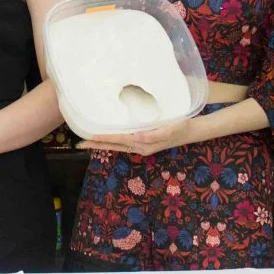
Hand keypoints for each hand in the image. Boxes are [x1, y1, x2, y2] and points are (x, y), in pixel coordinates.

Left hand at [77, 119, 192, 156]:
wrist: (192, 130)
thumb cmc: (181, 127)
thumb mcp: (169, 129)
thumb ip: (153, 135)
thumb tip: (135, 137)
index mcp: (143, 144)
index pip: (119, 140)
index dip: (103, 138)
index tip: (89, 137)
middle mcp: (140, 147)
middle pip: (115, 145)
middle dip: (98, 144)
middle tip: (80, 143)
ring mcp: (142, 145)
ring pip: (118, 144)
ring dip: (104, 142)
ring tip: (89, 140)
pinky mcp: (144, 140)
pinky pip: (124, 141)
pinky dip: (113, 139)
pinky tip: (109, 135)